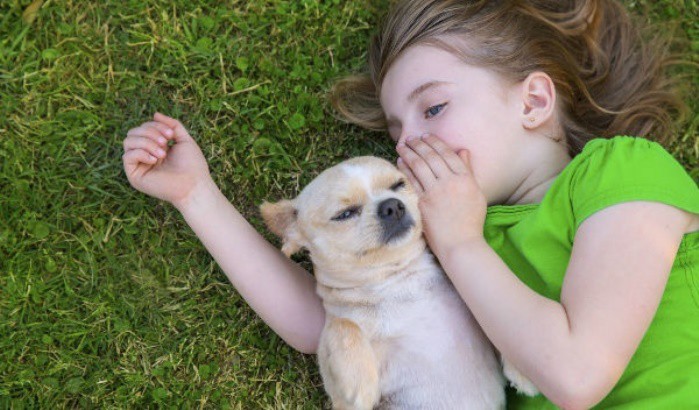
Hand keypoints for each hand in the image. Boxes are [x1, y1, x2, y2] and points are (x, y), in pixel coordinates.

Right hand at [122, 112, 211, 206]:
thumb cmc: (192, 165)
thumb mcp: (183, 139)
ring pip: (128, 142)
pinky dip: (142, 153)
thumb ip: (172, 125)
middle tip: (166, 142)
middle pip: (133, 132)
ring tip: (163, 153)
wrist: (194, 185)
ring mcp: (138, 166)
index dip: (155, 126)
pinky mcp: (134, 176)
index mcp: (155, 147)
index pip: (143, 128)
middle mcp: (144, 156)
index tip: (171, 135)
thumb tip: (155, 114)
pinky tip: (155, 159)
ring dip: (146, 142)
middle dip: (149, 132)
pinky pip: (128, 156)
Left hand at [396, 135, 486, 258]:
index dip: (435, 142)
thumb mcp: (476, 192)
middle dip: (419, 144)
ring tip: (401, 145)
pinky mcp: (423, 202)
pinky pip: (412, 181)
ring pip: (419, 166)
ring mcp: (436, 192)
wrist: (460, 243)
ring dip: (409, 153)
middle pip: (431, 157)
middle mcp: (450, 182)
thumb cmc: (471, 220)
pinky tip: (400, 161)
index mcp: (465, 178)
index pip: (448, 154)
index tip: (426, 135)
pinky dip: (405, 169)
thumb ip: (468, 170)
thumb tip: (463, 150)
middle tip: (410, 137)